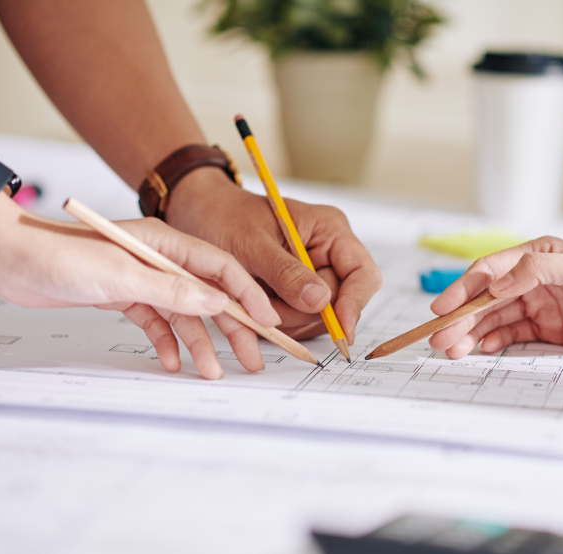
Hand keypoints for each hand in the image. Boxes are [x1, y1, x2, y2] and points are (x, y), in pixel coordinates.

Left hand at [0, 198, 280, 379]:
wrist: (12, 258)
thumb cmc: (60, 254)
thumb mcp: (123, 274)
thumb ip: (173, 289)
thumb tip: (218, 301)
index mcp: (167, 242)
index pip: (221, 268)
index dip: (247, 295)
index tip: (266, 322)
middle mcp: (161, 259)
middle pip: (208, 295)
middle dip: (231, 328)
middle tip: (249, 357)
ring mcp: (144, 279)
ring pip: (184, 315)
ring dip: (198, 343)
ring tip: (210, 371)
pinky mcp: (126, 297)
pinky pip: (157, 323)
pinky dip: (166, 342)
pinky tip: (171, 360)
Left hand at [167, 169, 381, 341]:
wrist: (199, 215)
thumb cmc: (224, 217)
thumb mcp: (252, 244)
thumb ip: (287, 273)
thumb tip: (320, 301)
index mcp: (329, 230)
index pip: (363, 274)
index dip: (355, 304)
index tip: (341, 330)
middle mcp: (329, 252)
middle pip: (340, 301)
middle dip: (305, 313)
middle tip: (267, 307)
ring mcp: (315, 273)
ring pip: (320, 316)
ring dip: (288, 318)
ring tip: (255, 298)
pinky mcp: (299, 291)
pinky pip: (301, 319)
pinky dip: (280, 319)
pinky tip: (258, 305)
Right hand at [428, 236, 562, 357]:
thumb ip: (541, 271)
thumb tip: (498, 285)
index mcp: (539, 256)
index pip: (490, 271)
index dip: (462, 289)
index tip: (442, 309)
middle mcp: (535, 279)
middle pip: (485, 298)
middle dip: (459, 318)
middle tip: (440, 339)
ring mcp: (540, 305)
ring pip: (493, 318)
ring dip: (470, 333)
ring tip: (451, 350)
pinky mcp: (549, 329)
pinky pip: (510, 334)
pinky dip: (491, 342)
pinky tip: (478, 350)